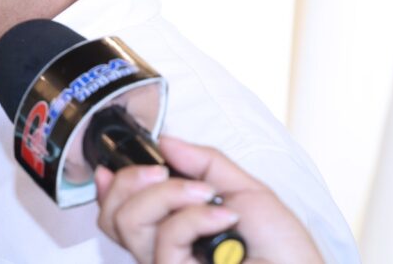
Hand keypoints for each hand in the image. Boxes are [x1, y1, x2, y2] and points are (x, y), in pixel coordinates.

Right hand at [94, 136, 322, 263]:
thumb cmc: (286, 250)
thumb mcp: (245, 190)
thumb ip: (204, 163)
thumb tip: (166, 141)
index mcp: (175, 230)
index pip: (120, 215)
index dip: (107, 190)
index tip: (111, 167)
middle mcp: (166, 250)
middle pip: (111, 217)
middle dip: (130, 181)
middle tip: (162, 171)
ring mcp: (170, 263)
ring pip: (129, 223)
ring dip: (166, 195)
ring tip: (205, 195)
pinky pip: (165, 238)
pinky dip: (193, 218)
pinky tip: (222, 218)